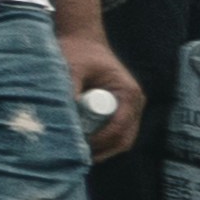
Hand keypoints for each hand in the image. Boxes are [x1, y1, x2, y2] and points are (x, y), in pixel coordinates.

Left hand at [62, 25, 147, 160]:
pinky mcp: (119, 111)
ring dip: (101, 149)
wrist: (82, 39)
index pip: (119, 127)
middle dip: (101, 150)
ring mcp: (129, 108)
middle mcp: (134, 103)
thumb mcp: (71, 68)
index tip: (79, 148)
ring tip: (76, 157)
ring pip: (120, 139)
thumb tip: (64, 116)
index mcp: (128, 93)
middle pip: (123, 139)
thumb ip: (69, 89)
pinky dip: (100, 141)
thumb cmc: (78, 51)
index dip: (100, 141)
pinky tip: (81, 147)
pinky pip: (113, 133)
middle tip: (76, 159)